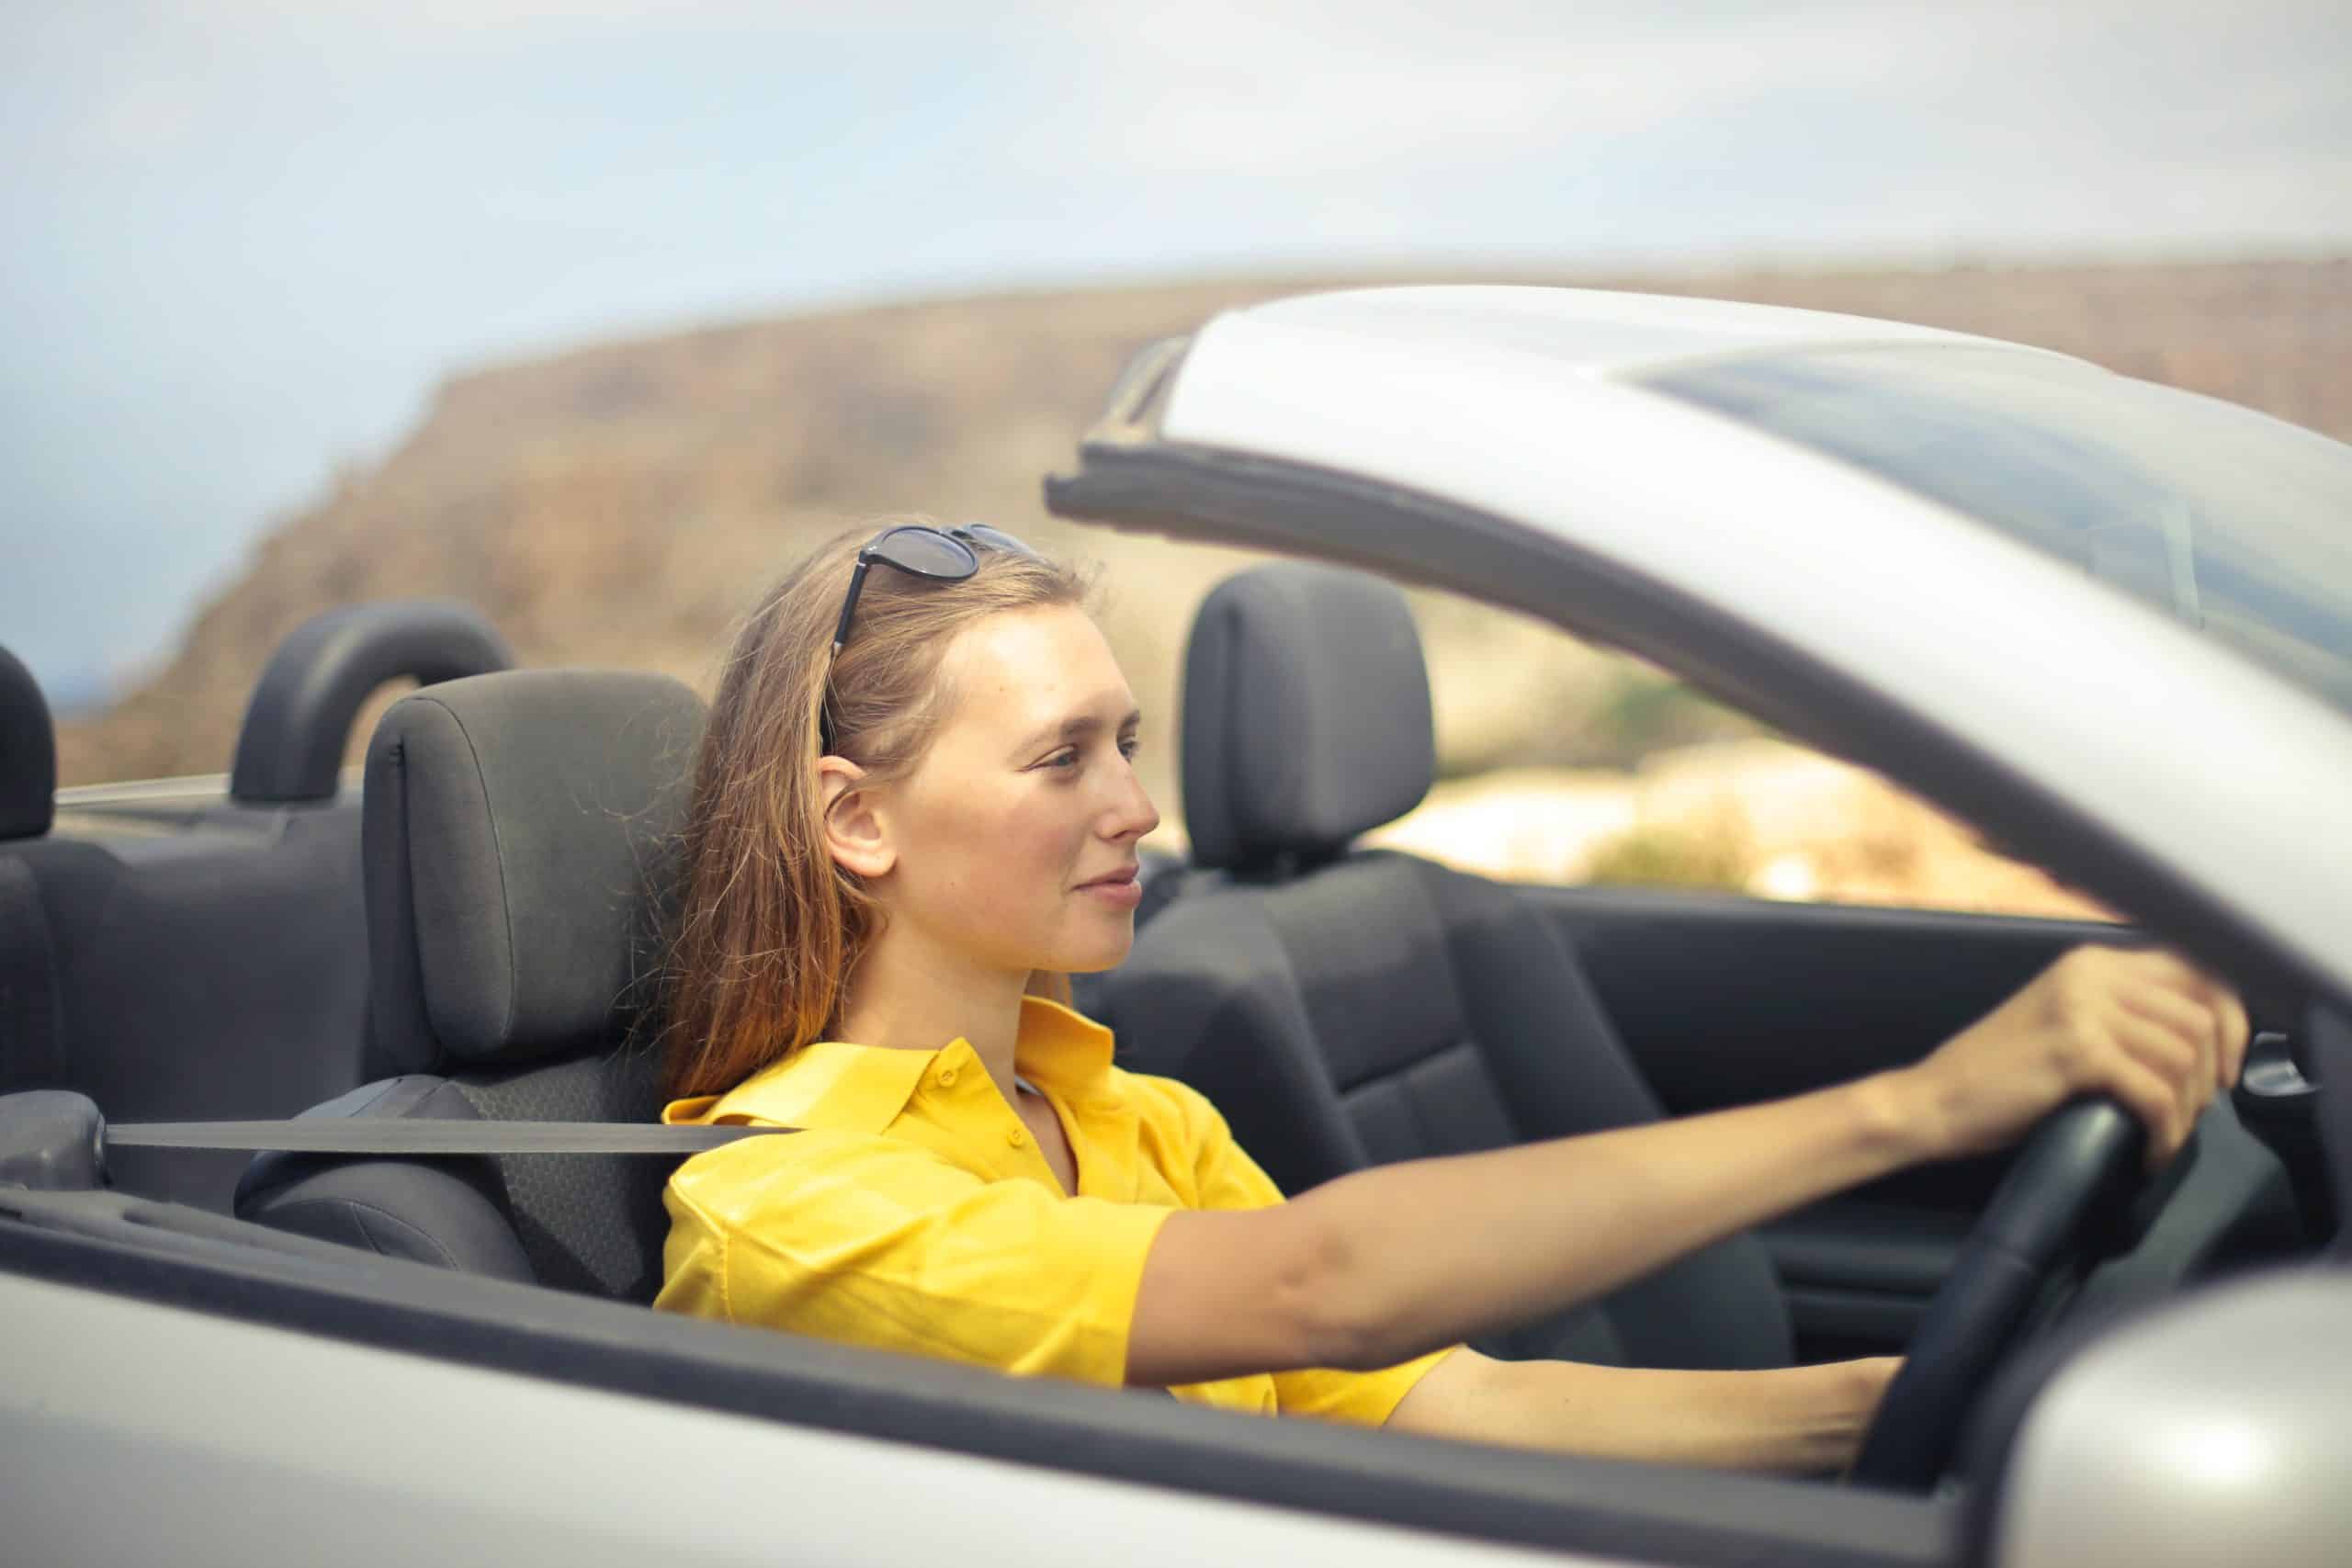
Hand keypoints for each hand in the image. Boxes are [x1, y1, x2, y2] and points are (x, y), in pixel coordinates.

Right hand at [1897, 945, 2248, 1170]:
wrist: (1933, 1100)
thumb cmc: (1998, 1076)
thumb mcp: (2064, 1023)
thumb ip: (2120, 1015)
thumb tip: (2200, 1041)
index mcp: (2091, 963)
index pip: (2197, 971)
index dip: (2230, 1020)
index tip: (2224, 1068)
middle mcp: (2090, 974)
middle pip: (2200, 1015)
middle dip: (2211, 1075)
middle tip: (2190, 1113)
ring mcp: (2082, 1009)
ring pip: (2184, 1056)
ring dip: (2187, 1109)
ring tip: (2164, 1134)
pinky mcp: (2076, 1052)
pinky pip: (2155, 1094)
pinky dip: (2164, 1132)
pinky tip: (2149, 1152)